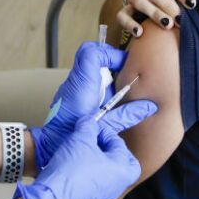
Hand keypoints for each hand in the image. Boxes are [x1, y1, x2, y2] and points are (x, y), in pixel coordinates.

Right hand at [16, 101, 155, 198]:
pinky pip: (96, 182)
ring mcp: (106, 195)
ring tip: (82, 152)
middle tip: (95, 142)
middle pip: (122, 161)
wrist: (52, 198)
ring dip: (98, 160)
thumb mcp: (80, 139)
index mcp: (122, 169)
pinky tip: (74, 166)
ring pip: (109, 172)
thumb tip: (89, 122)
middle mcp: (118, 185)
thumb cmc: (70, 171)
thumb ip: (88, 126)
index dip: (103, 131)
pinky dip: (90, 172)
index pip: (118, 143)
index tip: (91, 127)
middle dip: (109, 149)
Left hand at [30, 42, 129, 168]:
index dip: (110, 54)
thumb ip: (127, 114)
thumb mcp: (105, 125)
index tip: (125, 64)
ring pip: (90, 71)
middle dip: (110, 63)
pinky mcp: (70, 97)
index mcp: (82, 83)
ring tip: (119, 91)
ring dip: (106, 77)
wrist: (50, 145)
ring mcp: (70, 89)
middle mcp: (74, 82)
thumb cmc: (73, 135)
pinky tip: (107, 103)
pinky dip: (99, 87)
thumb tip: (148, 107)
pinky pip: (86, 83)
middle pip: (91, 58)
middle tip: (125, 73)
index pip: (92, 52)